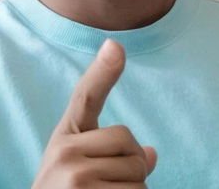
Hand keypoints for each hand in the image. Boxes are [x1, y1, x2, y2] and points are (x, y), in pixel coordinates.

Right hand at [32, 39, 156, 187]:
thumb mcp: (75, 166)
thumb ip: (108, 150)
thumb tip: (153, 153)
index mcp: (65, 138)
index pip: (87, 98)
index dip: (104, 71)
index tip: (117, 44)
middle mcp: (66, 155)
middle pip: (133, 147)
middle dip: (132, 170)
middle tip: (105, 188)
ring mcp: (76, 182)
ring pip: (140, 178)